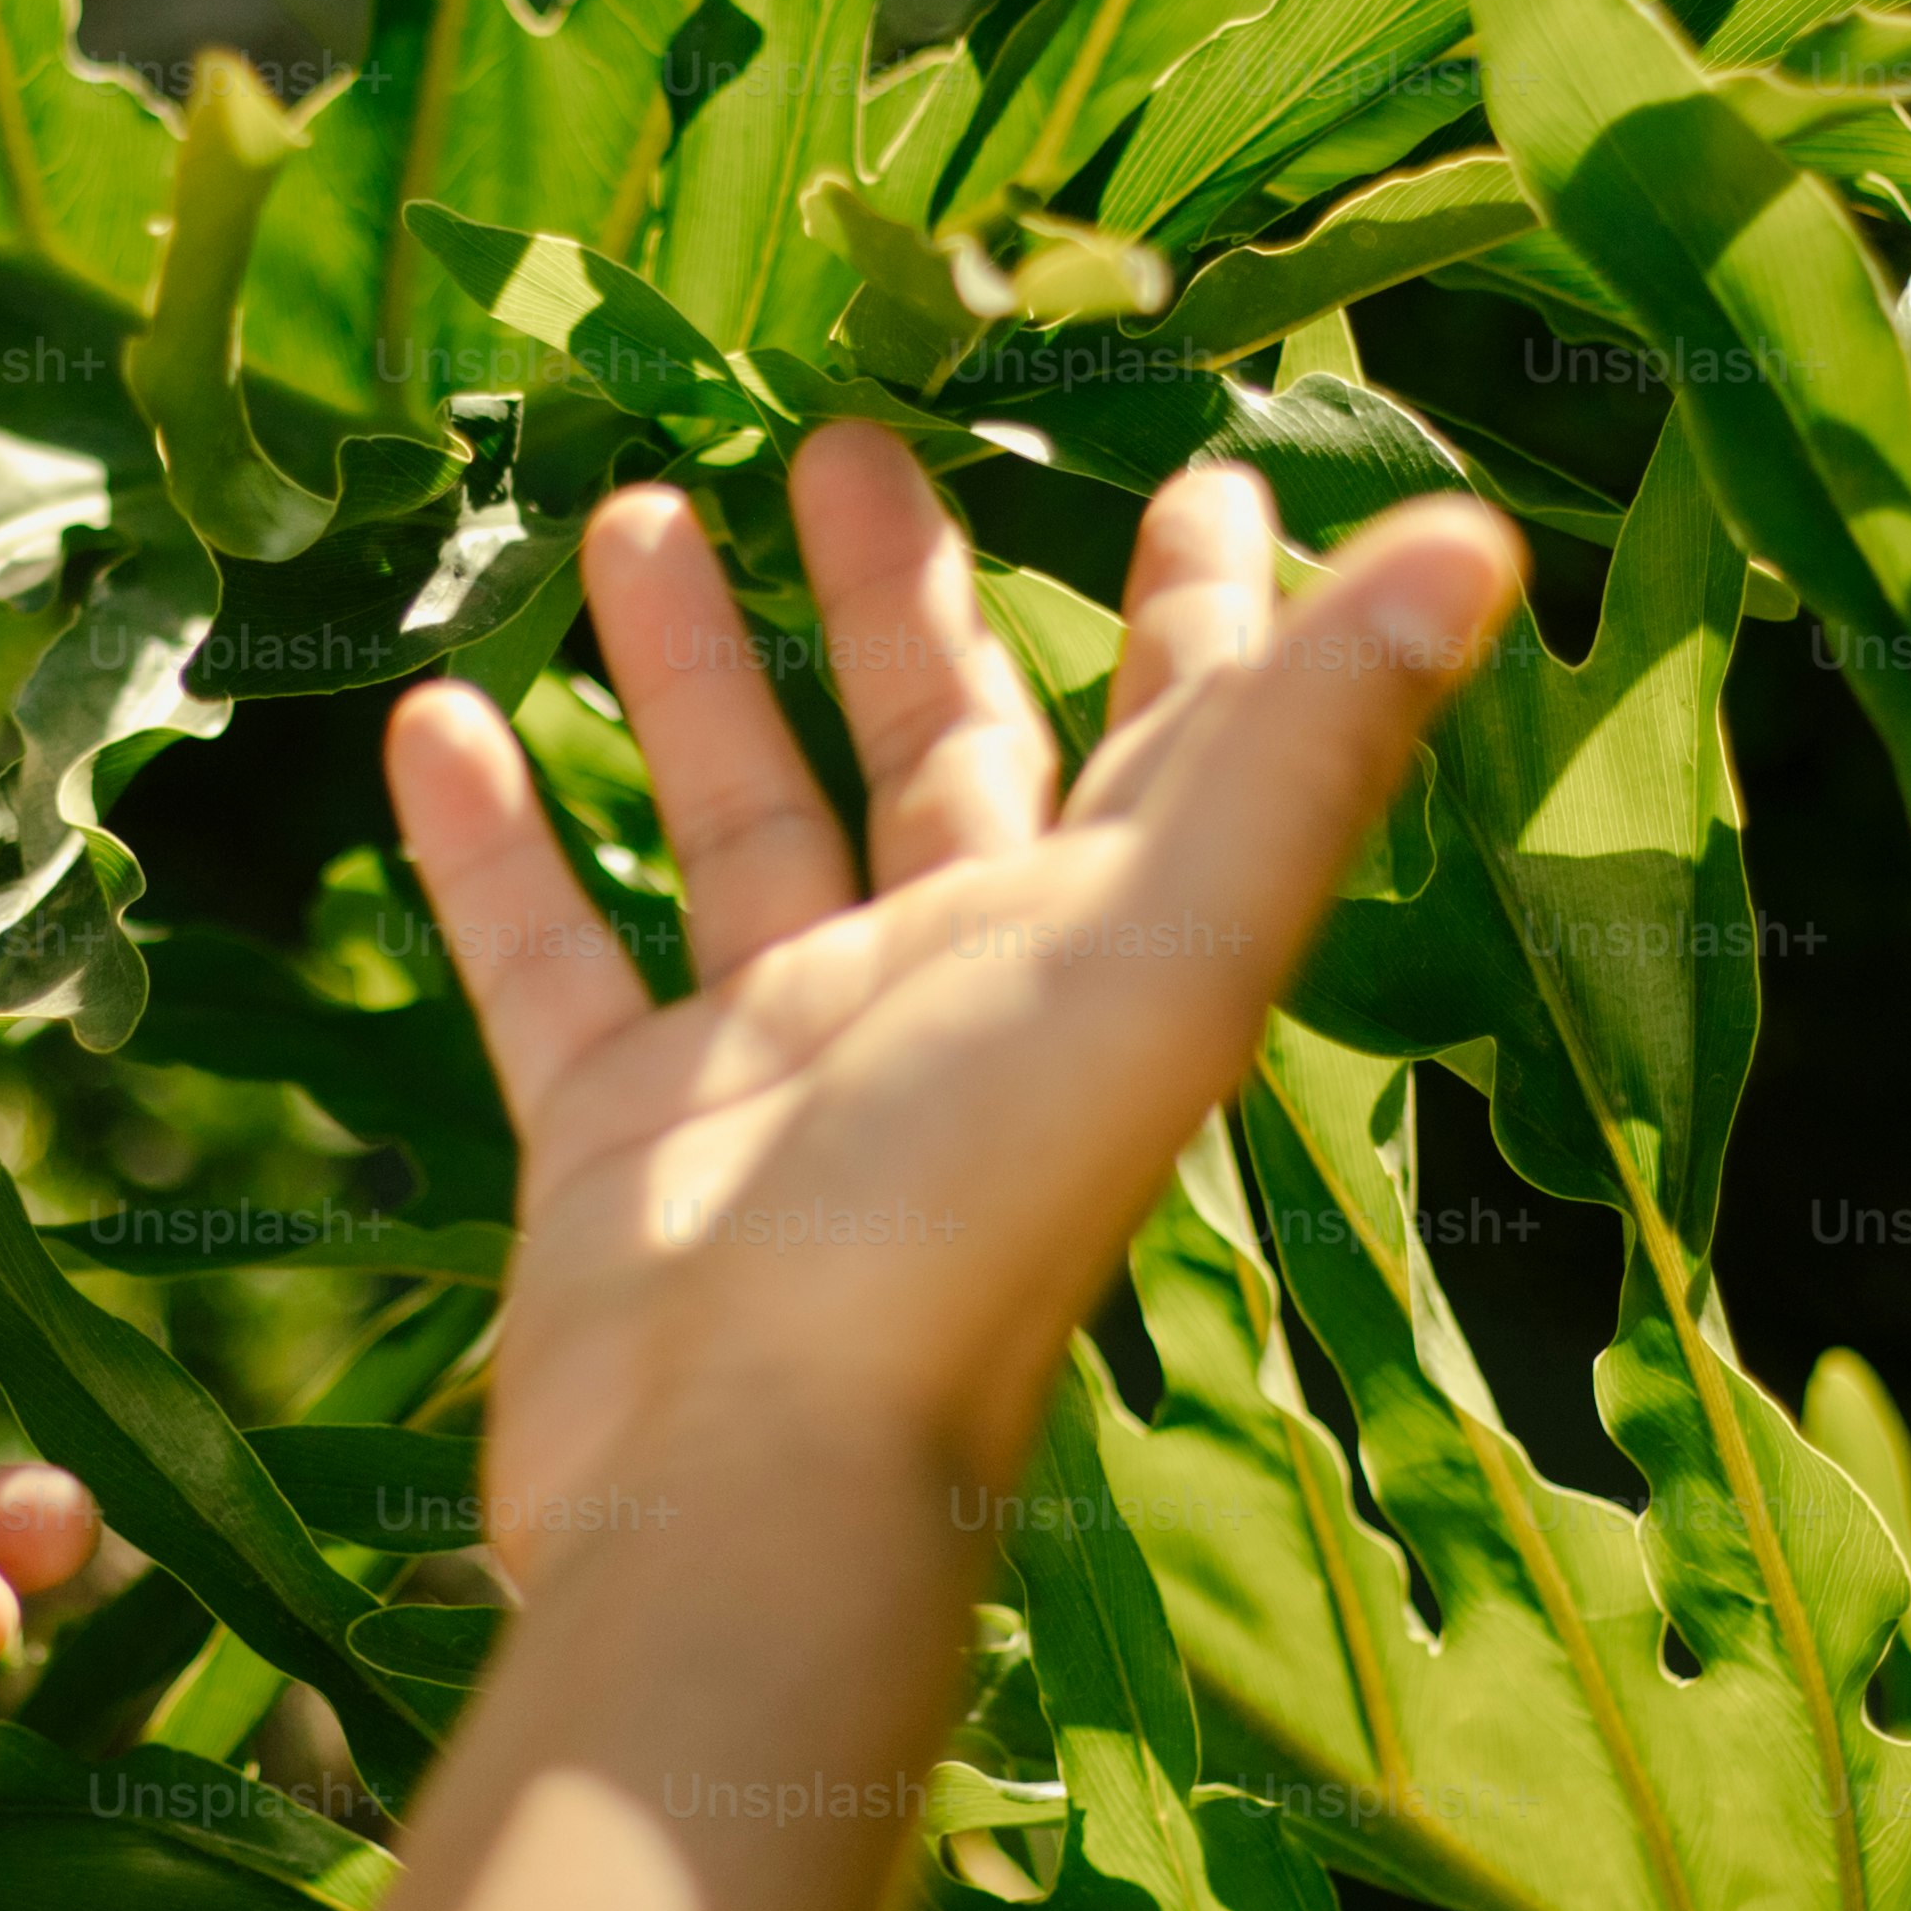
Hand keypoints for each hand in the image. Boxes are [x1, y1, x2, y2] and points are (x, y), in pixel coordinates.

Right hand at [384, 431, 1519, 1588]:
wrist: (753, 1472)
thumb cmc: (970, 1211)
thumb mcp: (1161, 944)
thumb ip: (1306, 746)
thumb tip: (1478, 543)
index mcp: (1102, 949)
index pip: (1174, 744)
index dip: (1202, 616)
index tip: (1193, 479)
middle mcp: (952, 996)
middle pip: (938, 753)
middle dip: (906, 595)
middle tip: (846, 437)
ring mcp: (777, 1069)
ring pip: (736, 826)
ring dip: (690, 675)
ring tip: (626, 508)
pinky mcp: (620, 1136)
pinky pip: (550, 959)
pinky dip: (498, 845)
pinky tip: (432, 714)